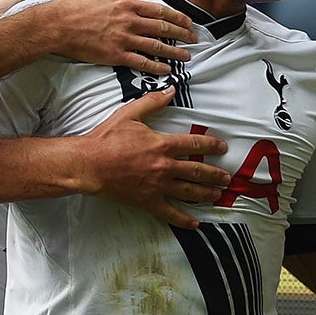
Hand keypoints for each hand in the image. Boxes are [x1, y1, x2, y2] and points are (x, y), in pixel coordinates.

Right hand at [38, 0, 194, 73]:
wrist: (54, 25)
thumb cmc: (68, 6)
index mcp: (125, 2)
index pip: (158, 9)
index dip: (176, 16)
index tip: (187, 21)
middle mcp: (129, 20)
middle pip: (163, 27)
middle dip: (181, 34)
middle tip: (193, 39)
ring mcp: (123, 38)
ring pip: (157, 46)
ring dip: (174, 52)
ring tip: (186, 57)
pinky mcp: (115, 55)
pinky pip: (141, 62)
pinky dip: (156, 67)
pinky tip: (166, 70)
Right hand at [78, 88, 228, 227]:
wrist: (89, 164)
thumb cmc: (107, 139)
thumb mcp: (129, 114)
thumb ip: (152, 102)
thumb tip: (170, 90)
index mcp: (162, 145)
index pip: (194, 144)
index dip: (211, 145)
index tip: (222, 147)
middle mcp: (165, 166)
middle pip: (198, 171)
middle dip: (215, 174)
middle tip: (226, 177)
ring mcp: (158, 186)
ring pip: (189, 192)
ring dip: (206, 194)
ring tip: (217, 195)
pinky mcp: (148, 201)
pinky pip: (170, 213)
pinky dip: (184, 220)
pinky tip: (195, 224)